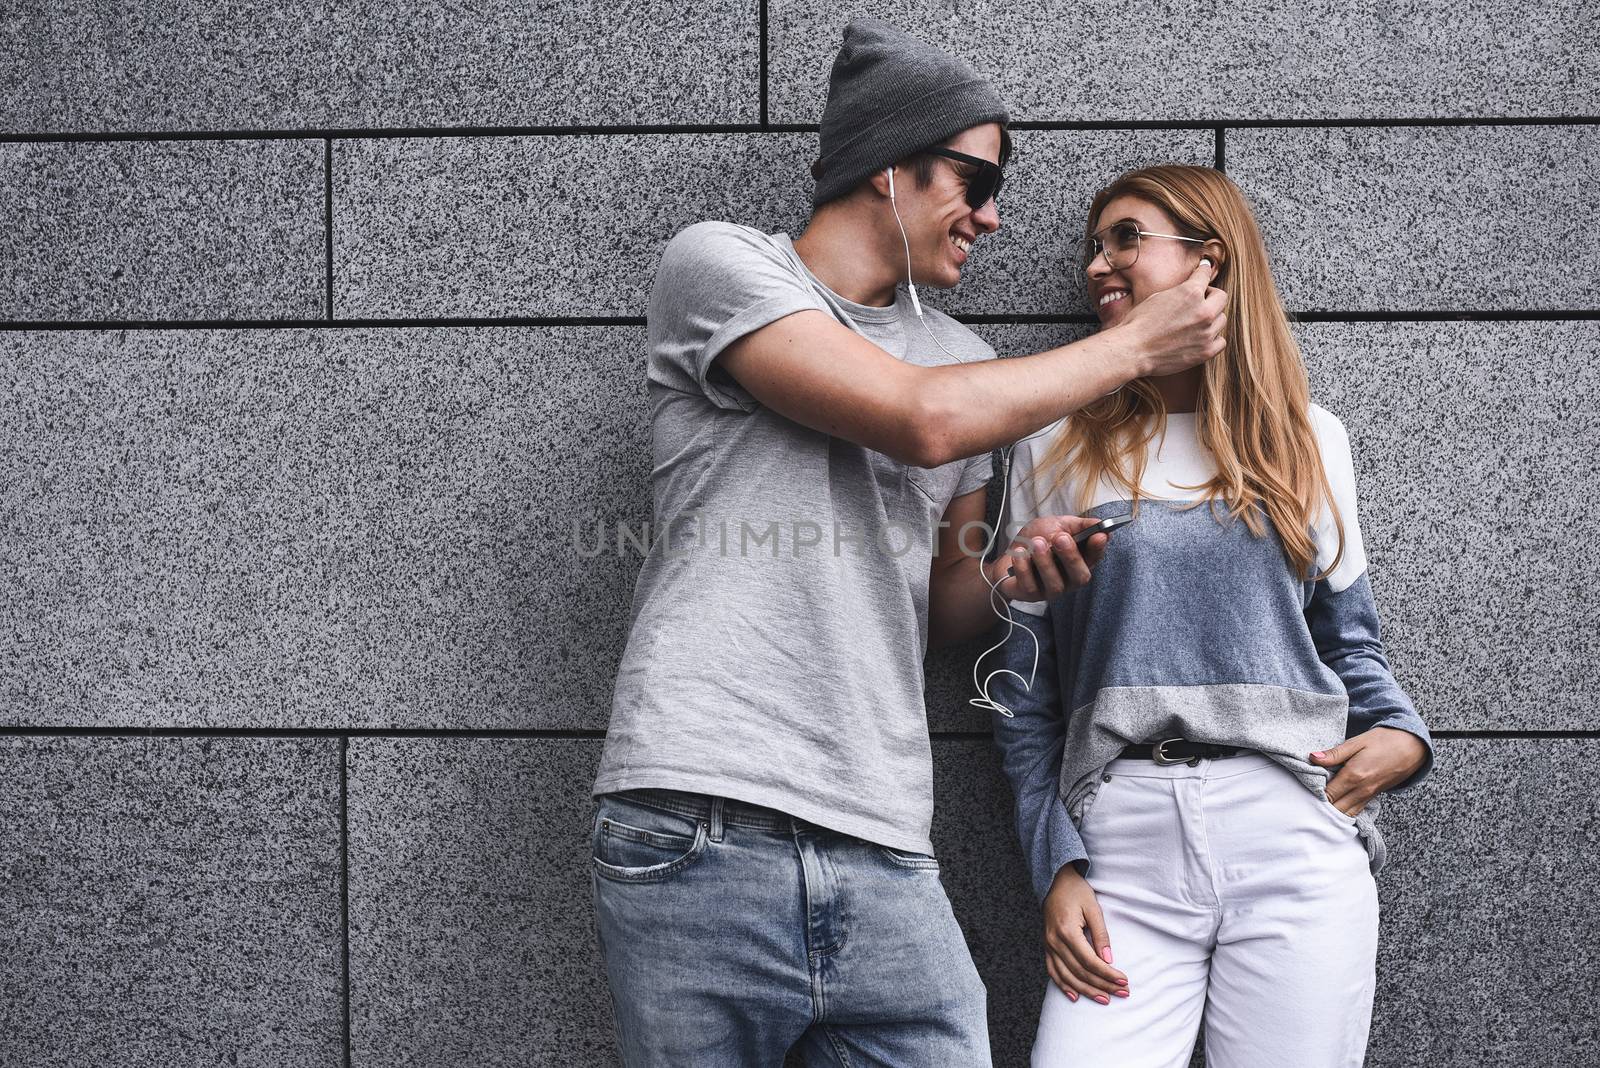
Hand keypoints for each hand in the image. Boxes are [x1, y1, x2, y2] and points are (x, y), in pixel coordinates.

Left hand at [987, 515, 1110, 600]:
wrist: (1011, 552)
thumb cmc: (1037, 539)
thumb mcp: (1058, 525)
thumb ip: (1078, 525)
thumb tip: (1099, 524)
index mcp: (1081, 561)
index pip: (1095, 558)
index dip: (1098, 548)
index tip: (1098, 535)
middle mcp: (1070, 579)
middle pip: (1079, 576)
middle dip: (1071, 557)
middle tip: (1060, 538)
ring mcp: (1051, 590)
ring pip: (1054, 584)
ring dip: (1045, 561)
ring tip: (1036, 543)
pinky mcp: (1031, 595)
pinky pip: (1030, 585)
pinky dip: (1024, 567)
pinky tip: (1019, 553)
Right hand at [1042, 866, 1128, 1004]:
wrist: (1055, 881)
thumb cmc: (1076, 891)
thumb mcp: (1093, 908)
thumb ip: (1101, 935)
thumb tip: (1109, 960)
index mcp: (1067, 931)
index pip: (1090, 961)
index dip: (1108, 974)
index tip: (1124, 980)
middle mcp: (1054, 941)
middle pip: (1080, 972)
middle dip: (1103, 985)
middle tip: (1122, 993)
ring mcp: (1048, 945)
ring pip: (1067, 976)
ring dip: (1086, 991)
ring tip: (1104, 999)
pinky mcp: (1047, 946)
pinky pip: (1053, 971)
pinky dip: (1063, 986)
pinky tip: (1075, 996)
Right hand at [1118, 259, 1227, 377]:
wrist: (1133, 349)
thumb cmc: (1139, 323)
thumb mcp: (1158, 296)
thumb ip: (1180, 291)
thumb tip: (1190, 287)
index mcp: (1191, 293)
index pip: (1205, 275)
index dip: (1203, 272)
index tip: (1204, 271)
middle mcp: (1203, 311)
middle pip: (1221, 298)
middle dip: (1211, 297)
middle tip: (1200, 301)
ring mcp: (1206, 332)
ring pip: (1221, 320)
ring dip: (1211, 319)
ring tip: (1196, 323)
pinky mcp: (1205, 351)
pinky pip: (1220, 341)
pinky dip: (1212, 339)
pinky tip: (1200, 338)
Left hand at [1310, 727, 1427, 815]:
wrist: (1412, 746)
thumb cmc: (1383, 741)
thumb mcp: (1357, 742)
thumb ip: (1334, 753)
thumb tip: (1312, 758)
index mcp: (1354, 776)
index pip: (1327, 795)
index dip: (1313, 795)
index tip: (1303, 790)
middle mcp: (1362, 790)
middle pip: (1335, 809)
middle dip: (1319, 807)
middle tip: (1306, 800)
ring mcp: (1369, 796)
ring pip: (1346, 814)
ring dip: (1331, 812)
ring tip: (1317, 805)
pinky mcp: (1374, 797)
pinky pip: (1356, 811)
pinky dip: (1344, 811)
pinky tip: (1334, 806)